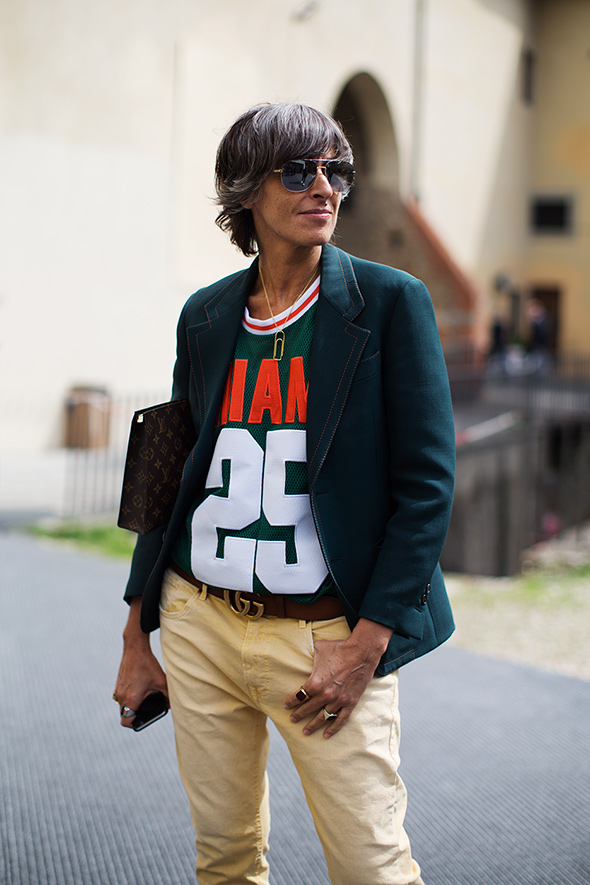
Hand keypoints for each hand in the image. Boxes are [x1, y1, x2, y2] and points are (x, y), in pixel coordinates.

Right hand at [114, 598, 167, 728]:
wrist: (135, 648)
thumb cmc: (147, 664)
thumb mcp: (162, 681)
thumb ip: (169, 695)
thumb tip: (174, 705)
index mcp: (131, 699)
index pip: (126, 722)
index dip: (135, 724)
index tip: (144, 720)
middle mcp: (121, 696)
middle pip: (124, 715)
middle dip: (135, 715)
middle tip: (146, 711)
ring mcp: (118, 689)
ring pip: (123, 705)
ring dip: (132, 705)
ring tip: (144, 700)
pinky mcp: (118, 683)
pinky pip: (122, 696)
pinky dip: (129, 697)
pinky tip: (140, 690)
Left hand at [284, 618, 392, 737]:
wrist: (361, 651)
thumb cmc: (339, 648)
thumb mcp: (319, 649)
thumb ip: (309, 656)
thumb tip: (303, 653)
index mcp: (315, 682)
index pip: (299, 696)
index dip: (291, 702)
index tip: (286, 706)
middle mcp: (325, 694)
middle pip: (308, 708)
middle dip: (299, 715)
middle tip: (292, 719)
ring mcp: (339, 700)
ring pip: (322, 717)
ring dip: (313, 725)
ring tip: (305, 731)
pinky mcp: (350, 702)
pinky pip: (340, 719)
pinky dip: (333, 728)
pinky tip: (326, 735)